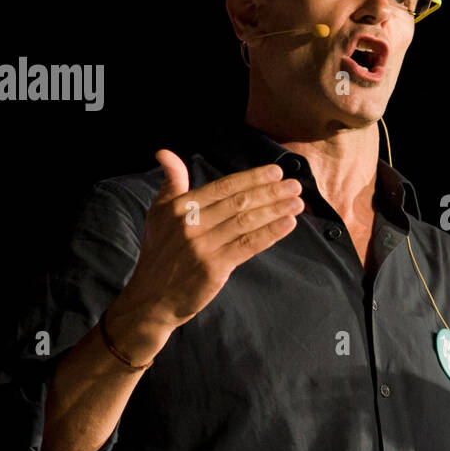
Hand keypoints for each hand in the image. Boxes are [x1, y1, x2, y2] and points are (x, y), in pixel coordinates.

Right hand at [105, 149, 304, 351]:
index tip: (276, 172)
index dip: (252, 177)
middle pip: (239, 202)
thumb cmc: (160, 252)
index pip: (224, 187)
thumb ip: (171, 183)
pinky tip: (288, 224)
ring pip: (246, 222)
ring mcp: (202, 246)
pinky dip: (270, 233)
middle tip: (295, 185)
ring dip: (275, 210)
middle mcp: (190, 224)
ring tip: (297, 203)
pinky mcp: (214, 267)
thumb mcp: (158, 213)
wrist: (151, 297)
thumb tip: (165, 153)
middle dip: (271, 192)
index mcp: (179, 207)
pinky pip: (247, 245)